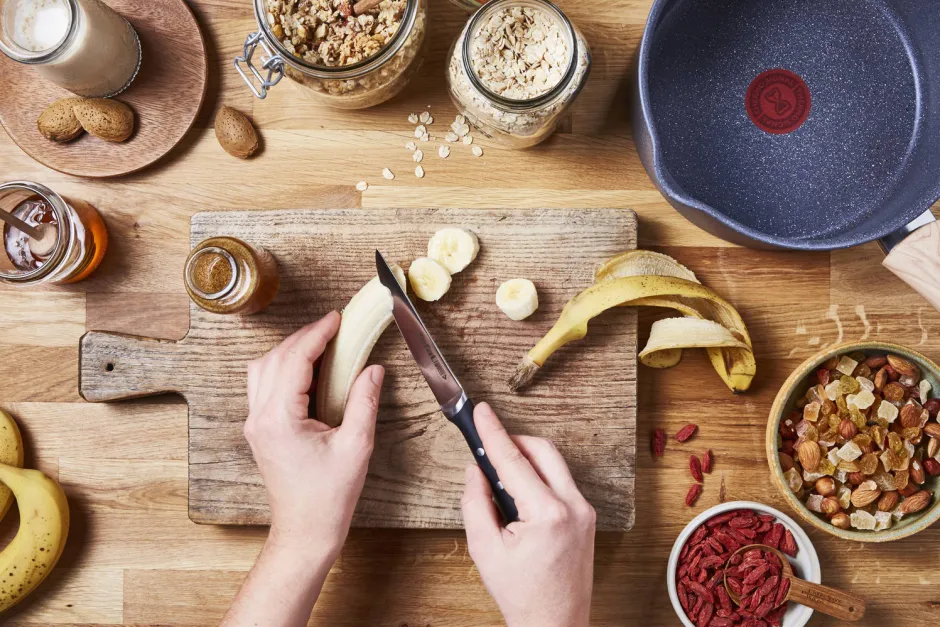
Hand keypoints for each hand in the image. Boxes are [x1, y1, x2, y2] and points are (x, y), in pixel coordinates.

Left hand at [244, 311, 383, 560]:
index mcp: (280, 419)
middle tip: (333, 327)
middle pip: (274, 358)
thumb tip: (373, 370)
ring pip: (262, 369)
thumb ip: (363, 401)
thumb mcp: (356, 446)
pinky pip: (264, 385)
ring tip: (322, 343)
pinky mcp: (260, 430)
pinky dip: (284, 368)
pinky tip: (308, 369)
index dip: (317, 334)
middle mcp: (260, 418)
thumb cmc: (328, 498)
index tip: (337, 318)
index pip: (295, 360)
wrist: (305, 532)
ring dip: (290, 350)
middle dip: (304, 337)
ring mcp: (255, 424)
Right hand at [461, 403, 595, 626]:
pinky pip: (562, 481)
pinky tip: (520, 490)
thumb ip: (475, 502)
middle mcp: (573, 506)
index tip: (481, 411)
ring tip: (501, 471)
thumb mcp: (484, 549)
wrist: (554, 624)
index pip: (514, 461)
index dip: (493, 432)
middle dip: (514, 440)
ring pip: (554, 462)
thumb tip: (476, 470)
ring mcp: (584, 511)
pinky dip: (539, 475)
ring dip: (527, 457)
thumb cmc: (521, 594)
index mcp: (548, 514)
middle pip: (542, 450)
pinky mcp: (587, 516)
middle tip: (489, 443)